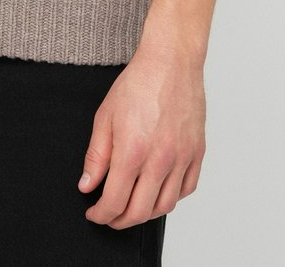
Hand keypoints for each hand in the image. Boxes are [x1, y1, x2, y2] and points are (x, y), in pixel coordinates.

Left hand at [77, 38, 206, 227]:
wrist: (170, 63)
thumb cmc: (137, 84)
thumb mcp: (104, 117)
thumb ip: (96, 156)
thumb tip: (87, 185)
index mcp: (132, 152)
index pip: (115, 201)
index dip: (101, 215)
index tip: (94, 214)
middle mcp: (160, 161)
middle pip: (140, 212)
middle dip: (120, 221)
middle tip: (109, 216)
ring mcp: (182, 159)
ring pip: (165, 206)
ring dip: (146, 214)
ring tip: (131, 206)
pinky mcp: (197, 154)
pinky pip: (186, 189)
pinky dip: (171, 198)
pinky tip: (158, 191)